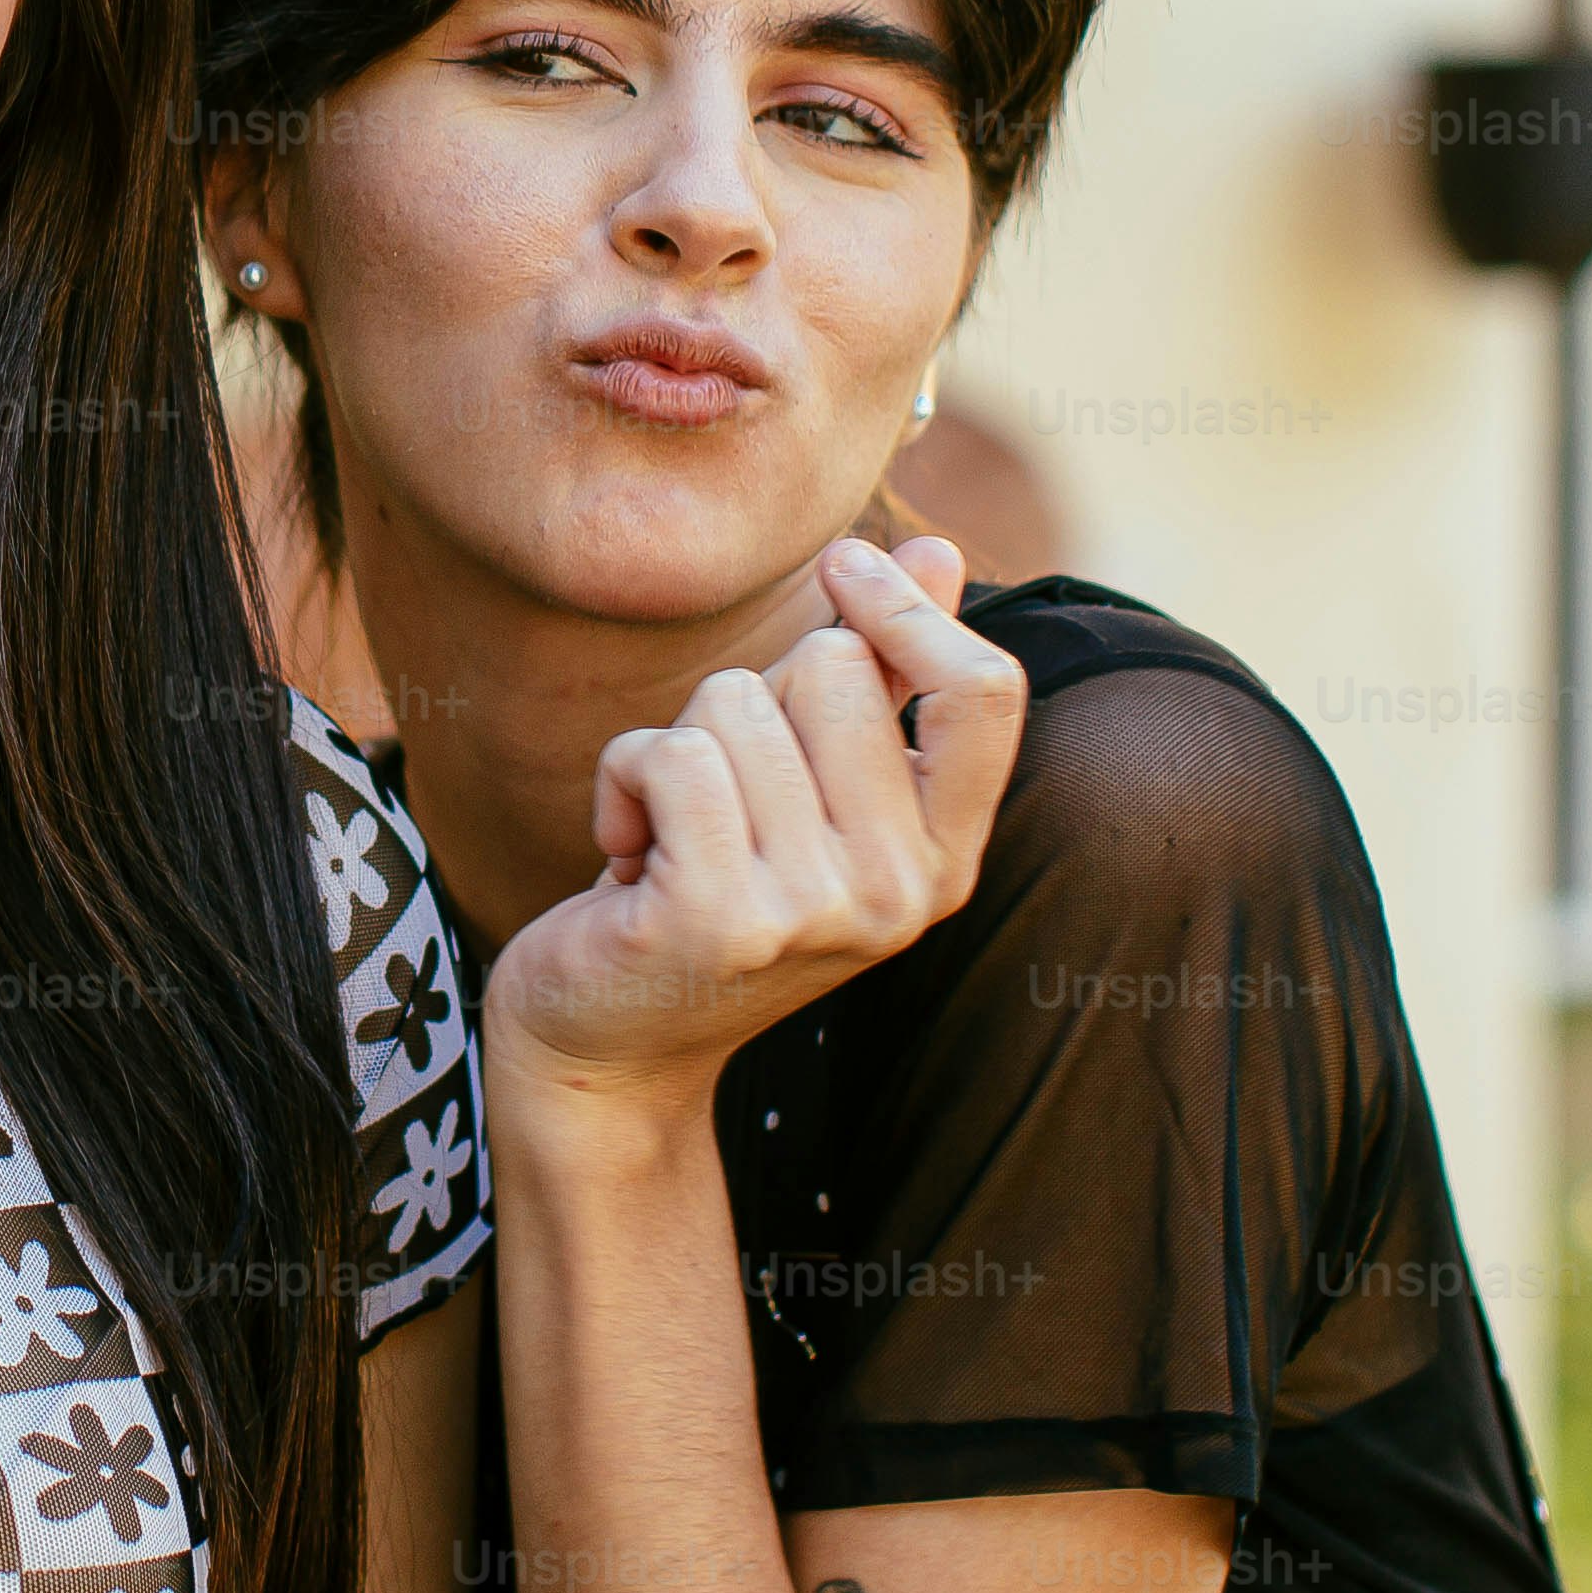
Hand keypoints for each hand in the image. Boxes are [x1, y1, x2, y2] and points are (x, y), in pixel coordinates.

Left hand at [484, 534, 1027, 1120]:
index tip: (846, 565)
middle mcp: (900, 891)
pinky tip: (628, 855)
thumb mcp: (809, 789)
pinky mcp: (719, 918)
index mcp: (942, 857)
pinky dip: (621, 778)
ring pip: (735, 701)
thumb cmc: (708, 889)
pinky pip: (666, 752)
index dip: (910, 608)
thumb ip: (880, 679)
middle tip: (722, 792)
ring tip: (675, 834)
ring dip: (677, 744)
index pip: (985, 691)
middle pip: (834, 667)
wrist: (606, 1045)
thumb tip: (935, 547)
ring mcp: (815, 910)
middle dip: (752, 693)